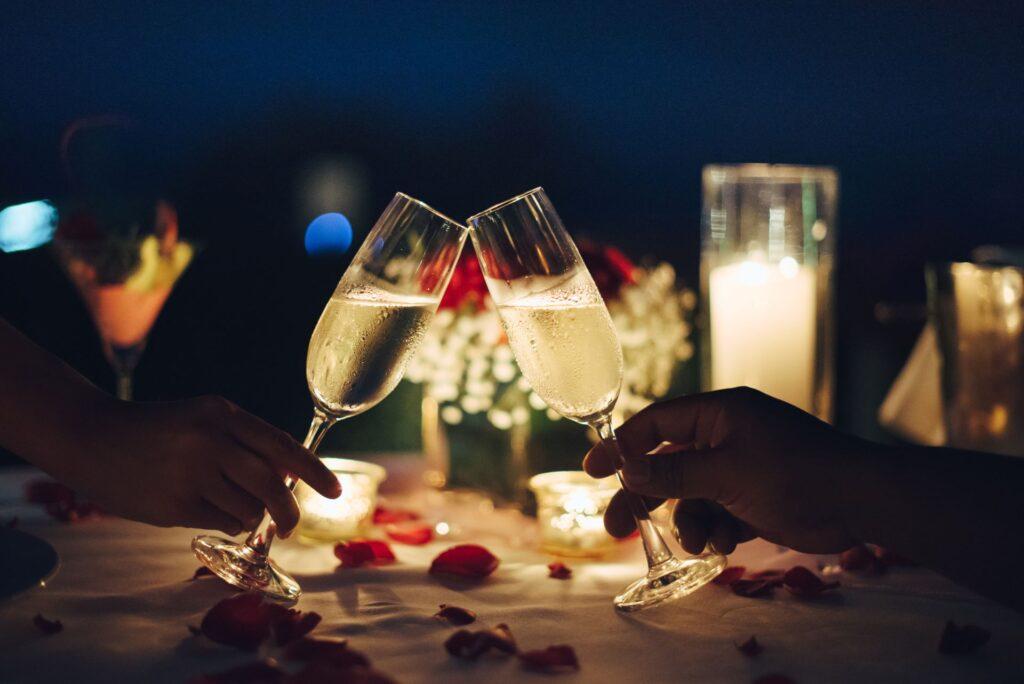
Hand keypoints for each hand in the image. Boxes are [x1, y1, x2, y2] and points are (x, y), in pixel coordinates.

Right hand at [65, 396, 339, 535]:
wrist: (91, 437)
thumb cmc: (158, 429)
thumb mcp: (205, 419)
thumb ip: (247, 443)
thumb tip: (293, 475)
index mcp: (222, 415)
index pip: (283, 446)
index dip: (314, 472)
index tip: (334, 491)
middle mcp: (210, 442)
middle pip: (272, 486)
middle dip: (289, 511)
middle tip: (292, 523)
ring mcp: (191, 476)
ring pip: (249, 511)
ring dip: (249, 516)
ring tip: (223, 501)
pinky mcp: (174, 506)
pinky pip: (221, 523)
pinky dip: (223, 522)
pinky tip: (200, 506)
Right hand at [584, 387, 867, 554]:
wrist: (859, 501)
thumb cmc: (794, 473)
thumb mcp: (726, 472)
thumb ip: (672, 472)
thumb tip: (626, 471)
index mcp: (719, 413)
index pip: (656, 422)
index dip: (622, 445)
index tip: (591, 469)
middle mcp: (725, 436)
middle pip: (667, 464)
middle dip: (645, 497)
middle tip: (615, 527)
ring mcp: (740, 467)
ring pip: (690, 495)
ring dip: (688, 520)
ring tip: (699, 541)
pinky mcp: (753, 497)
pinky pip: (715, 512)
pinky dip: (714, 529)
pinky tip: (723, 543)